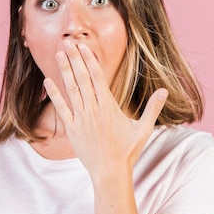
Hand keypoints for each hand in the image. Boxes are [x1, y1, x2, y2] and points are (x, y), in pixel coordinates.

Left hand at [43, 41, 167, 178]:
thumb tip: (164, 91)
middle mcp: (94, 109)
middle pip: (83, 78)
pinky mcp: (72, 129)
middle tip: (69, 42)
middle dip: (76, 59)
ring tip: (60, 54)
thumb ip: (153, 108)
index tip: (84, 46)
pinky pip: (61, 108)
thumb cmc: (128, 151)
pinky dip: (54, 94)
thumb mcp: (144, 129)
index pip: (98, 77)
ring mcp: (82, 118)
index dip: (90, 60)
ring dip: (65, 70)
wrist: (110, 172)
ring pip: (72, 89)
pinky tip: (48, 80)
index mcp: (109, 106)